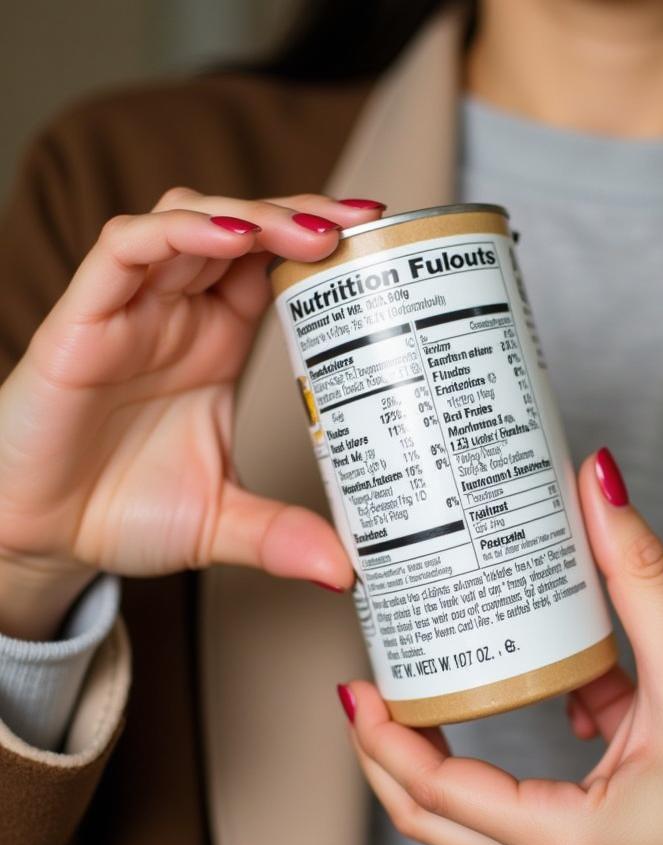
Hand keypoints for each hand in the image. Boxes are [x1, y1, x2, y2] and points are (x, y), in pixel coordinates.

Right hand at [0, 190, 384, 637]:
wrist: (42, 537)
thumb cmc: (123, 512)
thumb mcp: (223, 523)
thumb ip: (283, 536)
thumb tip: (347, 572)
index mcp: (218, 344)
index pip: (274, 265)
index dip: (322, 241)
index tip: (380, 238)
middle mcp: (178, 316)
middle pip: (242, 227)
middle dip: (302, 213)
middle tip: (363, 222)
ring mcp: (131, 312)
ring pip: (188, 221)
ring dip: (250, 214)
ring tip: (310, 231)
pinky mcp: (81, 321)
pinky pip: (125, 250)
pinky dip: (176, 233)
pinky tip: (229, 239)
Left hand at [343, 448, 662, 844]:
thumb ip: (645, 582)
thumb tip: (600, 492)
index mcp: (561, 840)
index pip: (433, 790)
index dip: (382, 733)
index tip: (356, 681)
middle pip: (425, 814)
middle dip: (383, 749)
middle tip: (368, 682)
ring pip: (460, 815)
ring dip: (430, 754)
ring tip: (420, 682)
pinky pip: (511, 806)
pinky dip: (498, 755)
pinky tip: (534, 689)